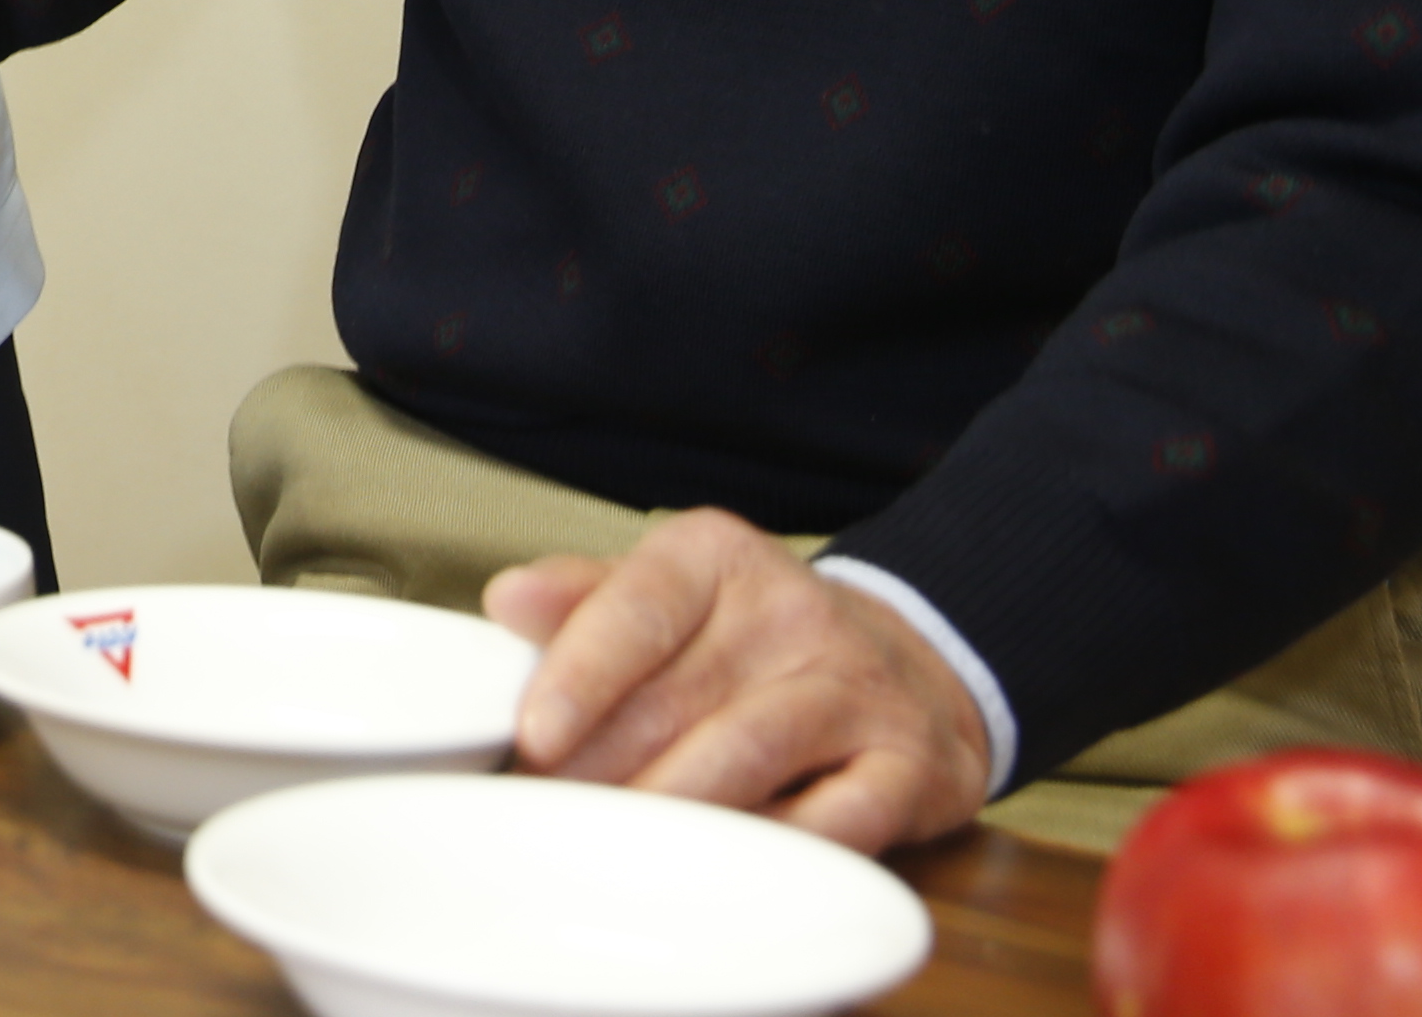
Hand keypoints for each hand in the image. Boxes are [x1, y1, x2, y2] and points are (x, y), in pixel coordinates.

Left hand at [483, 511, 994, 853]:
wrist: (911, 665)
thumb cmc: (755, 639)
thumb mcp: (668, 594)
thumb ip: (585, 599)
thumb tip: (507, 600)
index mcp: (716, 558)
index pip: (637, 607)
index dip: (580, 676)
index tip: (534, 736)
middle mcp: (794, 612)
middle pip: (678, 697)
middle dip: (602, 767)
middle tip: (553, 815)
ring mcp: (860, 688)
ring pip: (749, 752)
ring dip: (672, 807)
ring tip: (617, 846)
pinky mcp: (913, 767)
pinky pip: (839, 817)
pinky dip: (777, 845)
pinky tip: (727, 864)